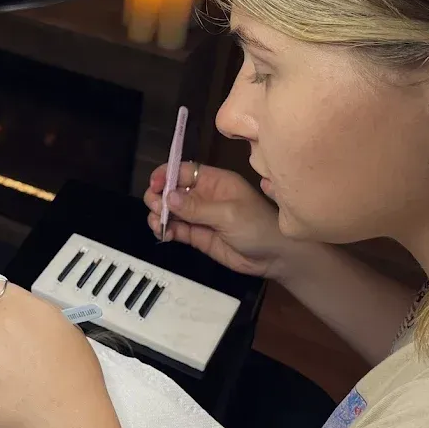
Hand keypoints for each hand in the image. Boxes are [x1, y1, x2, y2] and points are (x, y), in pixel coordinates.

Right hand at [144, 162, 293, 279]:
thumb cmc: (258, 227)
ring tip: (159, 224)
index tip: (154, 185)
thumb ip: (197, 207)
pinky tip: (165, 234)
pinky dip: (166, 230)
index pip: (184, 171)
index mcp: (215, 181)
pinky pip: (176, 229)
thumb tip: (168, 197)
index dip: (166, 175)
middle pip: (172, 190)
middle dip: (159, 197)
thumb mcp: (228, 214)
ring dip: (159, 215)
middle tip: (156, 209)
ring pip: (171, 211)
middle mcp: (205, 196)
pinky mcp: (197, 235)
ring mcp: (200, 216)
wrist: (274, 257)